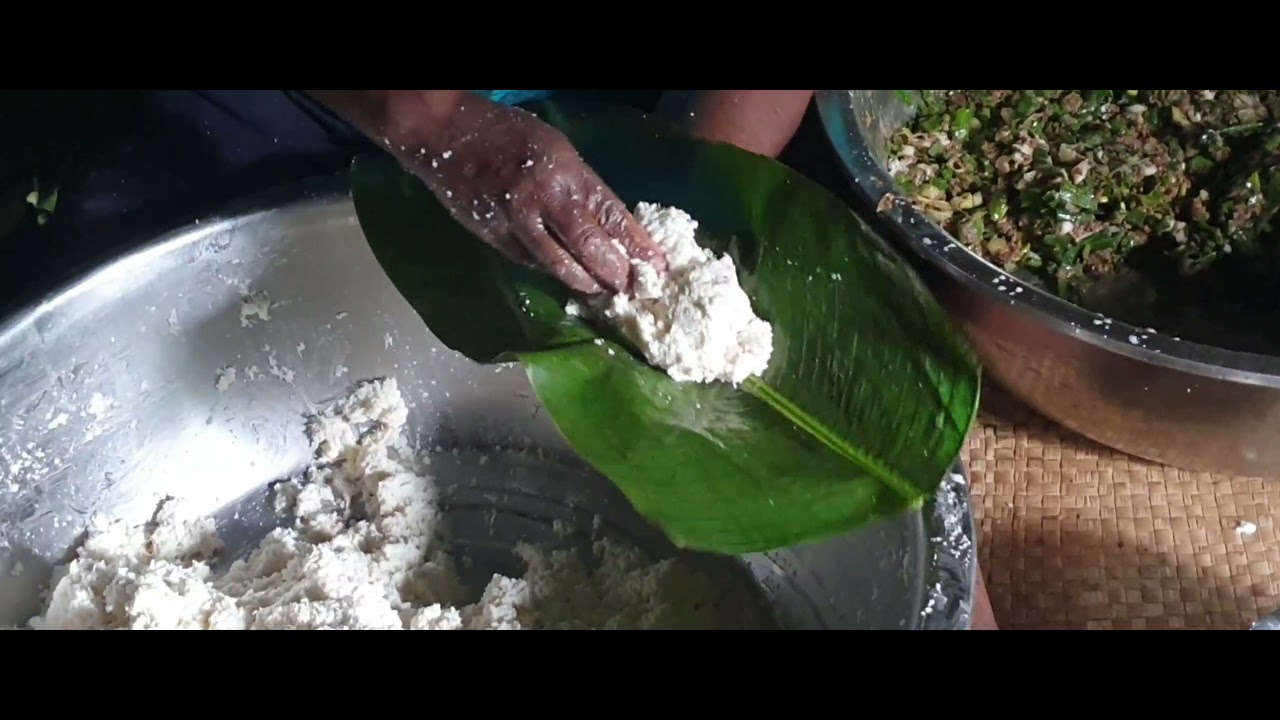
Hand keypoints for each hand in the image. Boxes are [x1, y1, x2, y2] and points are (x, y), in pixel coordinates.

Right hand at [402, 101, 666, 294]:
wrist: (446, 134)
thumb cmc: (508, 135)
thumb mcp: (558, 150)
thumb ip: (583, 188)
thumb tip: (611, 227)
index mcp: (565, 172)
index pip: (612, 215)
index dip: (637, 245)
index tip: (658, 266)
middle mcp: (543, 199)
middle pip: (588, 248)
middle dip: (615, 273)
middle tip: (631, 288)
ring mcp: (515, 222)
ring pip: (558, 266)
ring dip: (585, 283)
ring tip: (603, 293)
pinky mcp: (494, 238)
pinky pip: (530, 263)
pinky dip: (552, 273)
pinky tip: (567, 278)